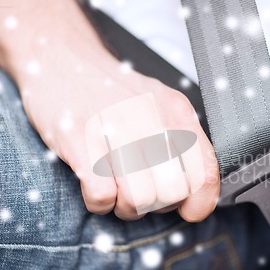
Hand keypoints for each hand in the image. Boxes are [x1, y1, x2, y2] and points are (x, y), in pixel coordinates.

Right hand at [16, 49, 219, 221]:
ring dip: (126, 207)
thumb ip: (182, 145)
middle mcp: (151, 117)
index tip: (186, 209)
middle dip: (156, 206)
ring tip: (117, 189)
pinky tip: (95, 184)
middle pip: (172, 193)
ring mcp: (114, 126)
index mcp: (177, 112)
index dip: (199, 204)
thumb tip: (196, 194)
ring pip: (139, 199)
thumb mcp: (160, 109)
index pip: (206, 173)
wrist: (63, 60)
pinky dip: (98, 202)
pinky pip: (101, 196)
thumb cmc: (113, 95)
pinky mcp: (78, 138)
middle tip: (141, 192)